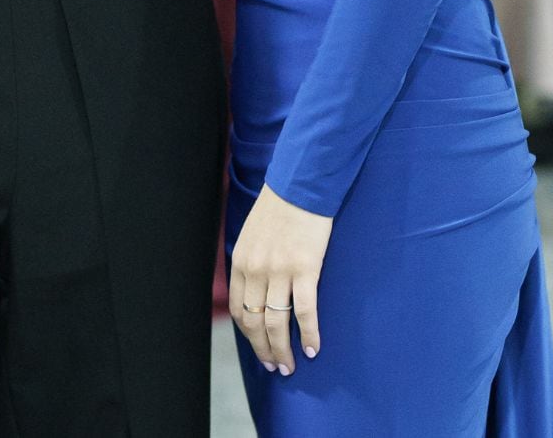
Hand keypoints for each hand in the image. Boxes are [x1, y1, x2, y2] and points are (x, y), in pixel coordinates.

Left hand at [229, 183, 331, 375]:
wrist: (301, 184)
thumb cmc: (280, 208)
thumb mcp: (253, 235)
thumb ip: (252, 262)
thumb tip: (256, 290)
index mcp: (241, 262)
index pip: (239, 311)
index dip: (249, 337)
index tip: (260, 351)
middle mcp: (256, 270)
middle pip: (256, 323)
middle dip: (265, 350)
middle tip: (277, 368)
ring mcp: (280, 271)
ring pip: (277, 323)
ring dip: (283, 350)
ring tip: (291, 366)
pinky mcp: (305, 268)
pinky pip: (304, 311)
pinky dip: (308, 334)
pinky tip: (313, 348)